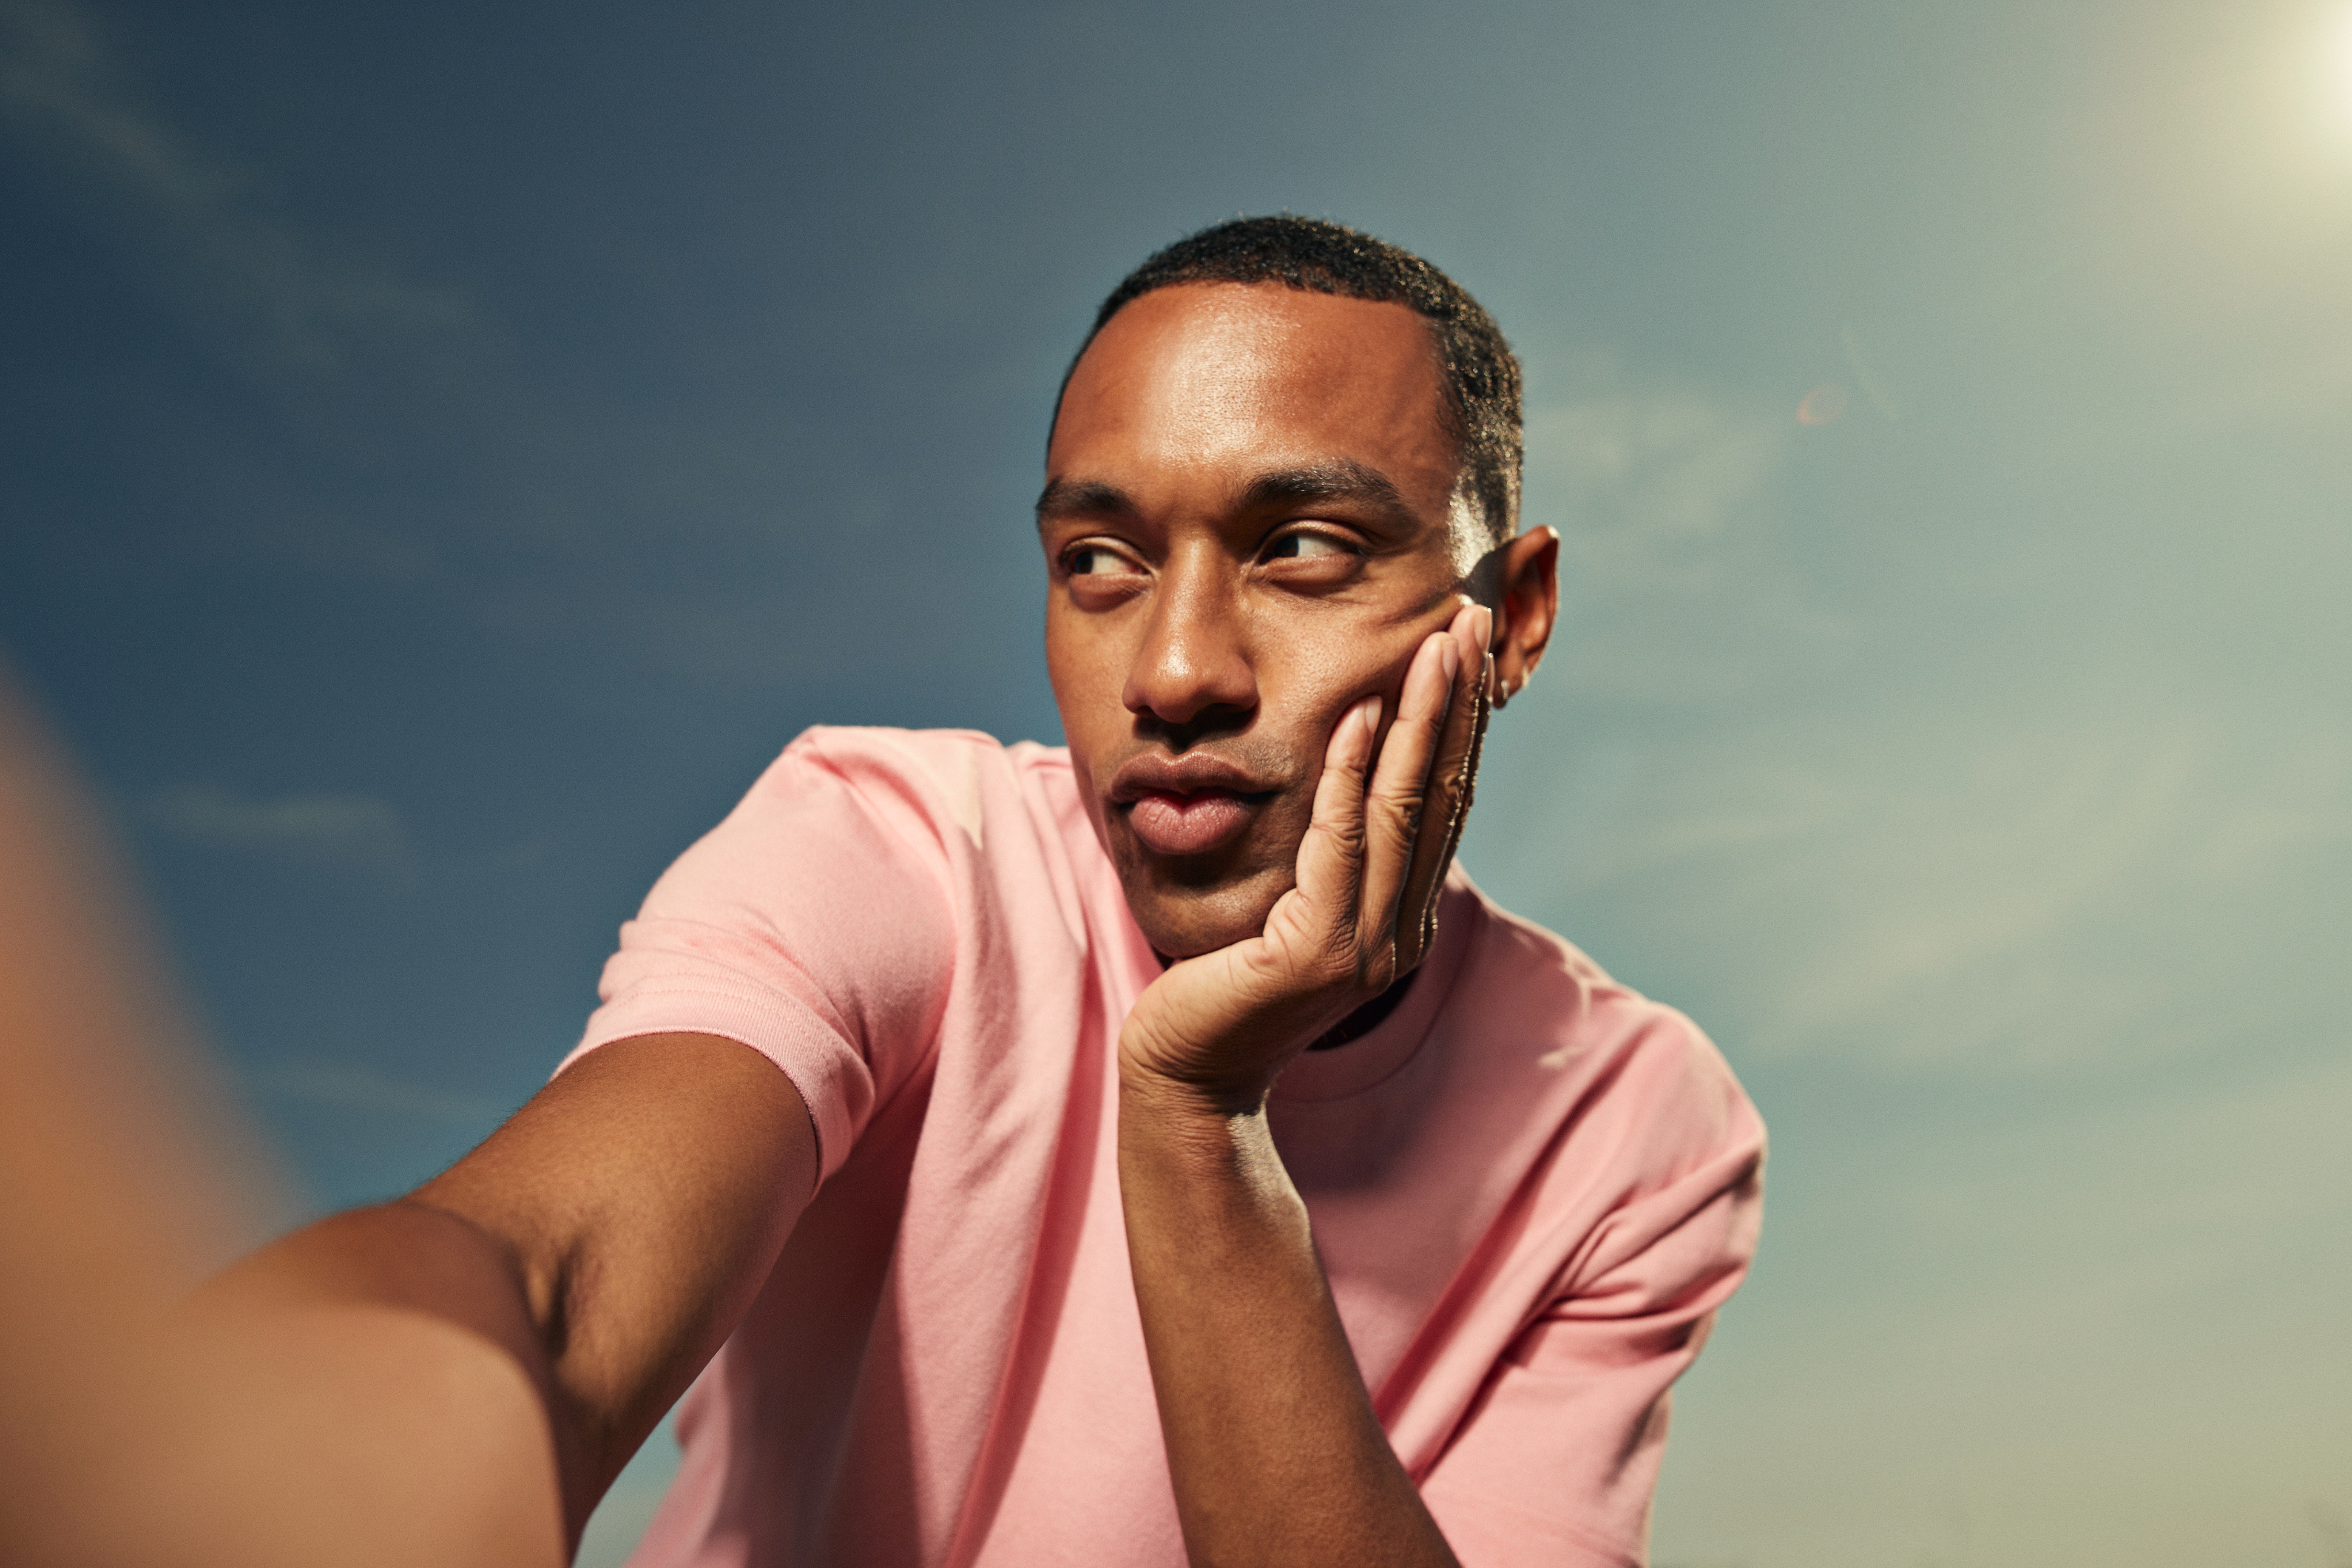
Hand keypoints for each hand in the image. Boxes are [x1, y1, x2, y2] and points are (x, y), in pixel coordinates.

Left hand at [1119, 602, 1492, 1110]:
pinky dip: (1352, 776)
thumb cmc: (1224, 986)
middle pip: (1442, 793)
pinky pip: (1339, 845)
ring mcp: (1366, 945)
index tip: (1468, 648)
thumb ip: (1329, 855)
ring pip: (1405, 809)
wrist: (1186, 1075)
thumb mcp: (1291, 908)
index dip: (1461, 722)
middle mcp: (1400, 930)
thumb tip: (1347, 771)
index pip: (1443, 801)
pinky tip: (1359, 716)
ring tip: (1438, 646)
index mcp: (1402, 917)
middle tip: (1475, 622)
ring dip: (1423, 720)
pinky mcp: (1315, 953)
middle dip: (1460, 702)